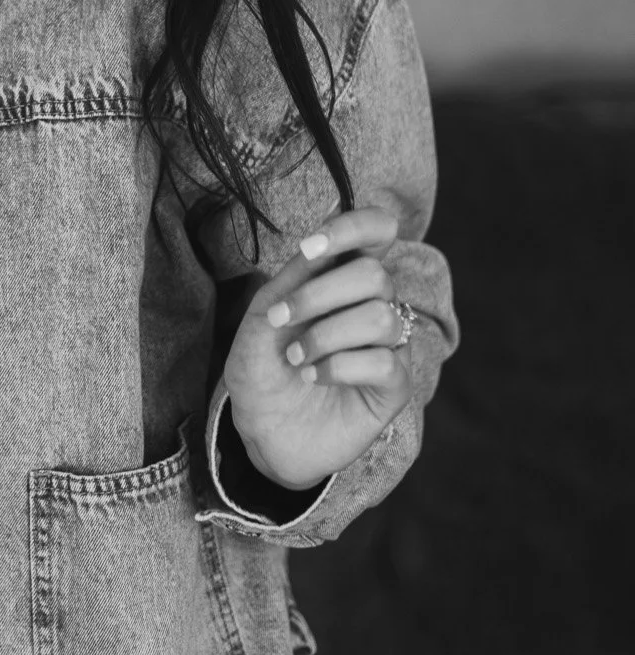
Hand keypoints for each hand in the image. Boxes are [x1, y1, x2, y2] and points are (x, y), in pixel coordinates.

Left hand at [222, 205, 412, 490]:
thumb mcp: (265, 315)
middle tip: (282, 320)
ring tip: (296, 358)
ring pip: (381, 316)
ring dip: (326, 336)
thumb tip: (322, 244)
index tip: (310, 249)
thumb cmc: (262, 365)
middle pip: (375, 274)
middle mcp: (372, 304)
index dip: (354, 228)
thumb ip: (296, 278)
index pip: (378, 230)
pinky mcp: (394, 387)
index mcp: (342, 275)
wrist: (260, 426)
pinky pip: (385, 361)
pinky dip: (340, 367)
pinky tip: (314, 377)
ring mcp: (388, 345)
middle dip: (318, 296)